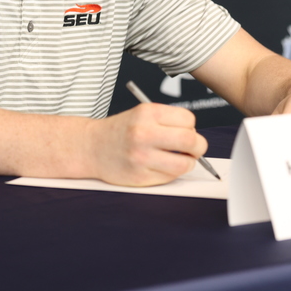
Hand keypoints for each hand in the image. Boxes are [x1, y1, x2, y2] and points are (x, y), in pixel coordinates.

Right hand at [87, 103, 206, 186]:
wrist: (91, 147)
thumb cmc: (120, 131)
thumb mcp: (141, 114)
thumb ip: (168, 121)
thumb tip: (196, 137)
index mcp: (147, 113)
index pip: (188, 120)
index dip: (191, 127)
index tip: (185, 131)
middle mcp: (144, 133)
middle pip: (191, 141)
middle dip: (198, 147)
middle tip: (194, 148)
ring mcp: (142, 157)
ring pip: (184, 164)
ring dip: (187, 162)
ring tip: (178, 158)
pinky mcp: (140, 176)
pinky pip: (170, 177)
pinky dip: (172, 173)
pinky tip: (161, 166)